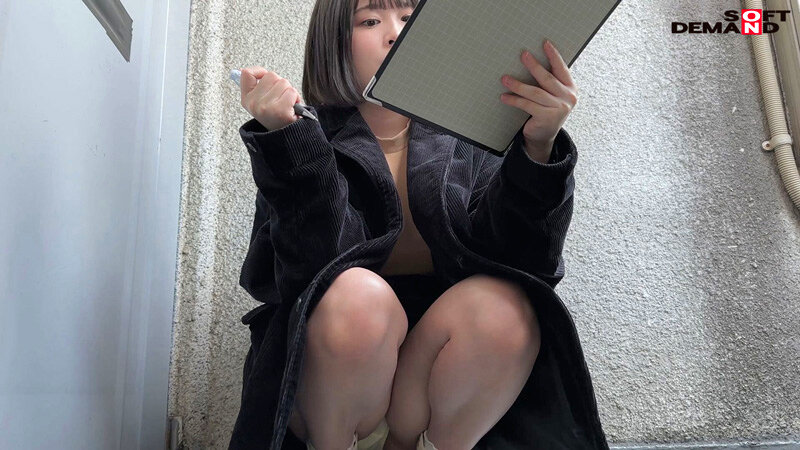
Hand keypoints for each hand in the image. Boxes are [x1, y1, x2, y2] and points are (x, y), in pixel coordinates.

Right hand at [239, 67, 303, 130]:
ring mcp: (266, 107)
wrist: (286, 137)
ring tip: (287, 104)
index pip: (247, 74)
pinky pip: (292, 92)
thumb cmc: (276, 117)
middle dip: (280, 84)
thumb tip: (241, 70)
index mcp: (247, 100)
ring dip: (289, 92)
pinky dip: (296, 98)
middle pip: (271, 75)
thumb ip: (255, 87)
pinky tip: (292, 108)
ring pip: (283, 82)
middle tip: (280, 99)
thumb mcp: (261, 103)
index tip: (265, 76)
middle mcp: (254, 104)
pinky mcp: (280, 111)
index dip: (259, 71)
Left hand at [499, 40, 577, 161]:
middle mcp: (568, 98)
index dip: (554, 55)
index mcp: (570, 88)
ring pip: (535, 92)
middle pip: (547, 78)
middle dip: (533, 65)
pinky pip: (527, 105)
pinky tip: (505, 97)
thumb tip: (530, 61)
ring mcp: (559, 109)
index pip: (561, 69)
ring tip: (505, 79)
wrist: (544, 136)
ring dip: (518, 84)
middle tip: (523, 55)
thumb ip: (549, 82)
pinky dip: (514, 100)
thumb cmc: (546, 111)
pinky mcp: (547, 118)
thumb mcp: (552, 96)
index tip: (545, 43)